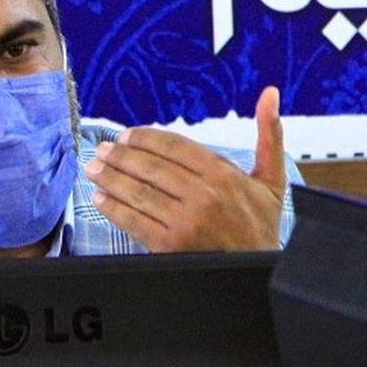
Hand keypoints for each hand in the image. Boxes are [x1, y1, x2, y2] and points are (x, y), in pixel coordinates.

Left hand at [84, 86, 286, 251]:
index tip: (126, 135)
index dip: (145, 137)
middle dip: (121, 156)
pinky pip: (135, 221)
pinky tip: (101, 199)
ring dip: (111, 178)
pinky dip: (114, 209)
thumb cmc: (262, 226)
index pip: (174, 145)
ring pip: (139, 191)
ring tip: (94, 169)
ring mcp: (186, 221)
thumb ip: (269, 134)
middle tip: (102, 149)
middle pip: (151, 166)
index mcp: (223, 173)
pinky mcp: (171, 246)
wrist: (263, 272)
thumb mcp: (272, 179)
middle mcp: (203, 195)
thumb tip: (270, 94)